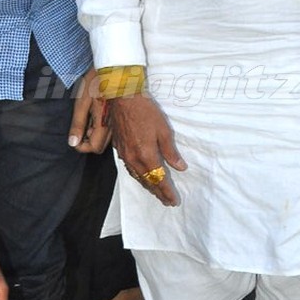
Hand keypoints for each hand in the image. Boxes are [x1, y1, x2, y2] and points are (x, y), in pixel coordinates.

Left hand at [68, 66, 110, 153]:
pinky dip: (101, 125)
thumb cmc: (97, 82)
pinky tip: (97, 111)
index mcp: (103, 124)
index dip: (81, 145)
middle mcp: (113, 126)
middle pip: (100, 146)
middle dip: (88, 140)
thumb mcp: (82, 102)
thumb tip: (73, 142)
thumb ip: (78, 124)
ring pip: (105, 138)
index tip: (75, 135)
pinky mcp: (119, 115)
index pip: (93, 148)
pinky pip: (110, 128)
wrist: (114, 67)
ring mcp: (118, 121)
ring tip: (89, 115)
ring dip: (94, 132)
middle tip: (81, 124)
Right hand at [107, 92, 185, 206]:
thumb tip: (180, 167)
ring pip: (137, 176)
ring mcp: (124, 154)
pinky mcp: (119, 148)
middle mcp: (133, 158)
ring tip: (156, 193)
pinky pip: (129, 168)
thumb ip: (171, 151)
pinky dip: (137, 176)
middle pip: (147, 181)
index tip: (174, 201)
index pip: (158, 179)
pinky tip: (141, 176)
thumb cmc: (146, 111)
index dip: (167, 191)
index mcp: (146, 155)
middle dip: (158, 193)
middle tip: (167, 201)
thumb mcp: (164, 130)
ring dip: (147, 186)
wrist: (123, 98)